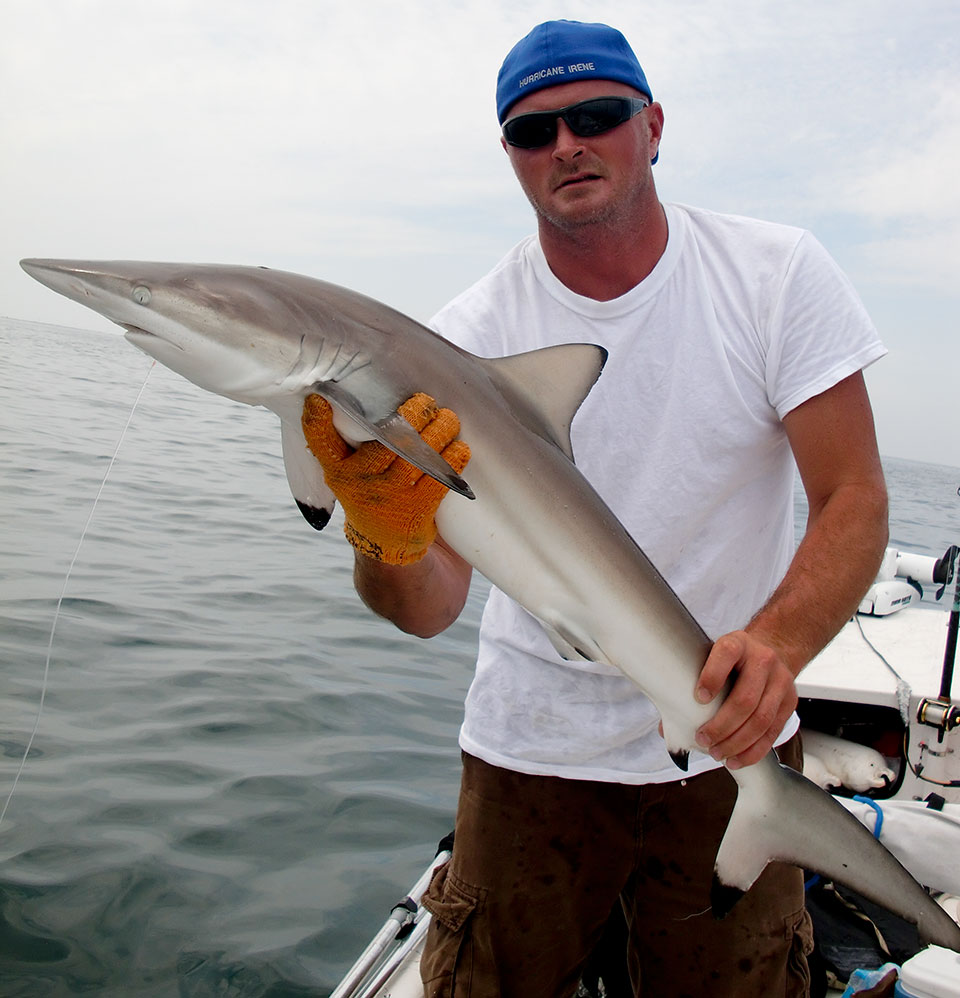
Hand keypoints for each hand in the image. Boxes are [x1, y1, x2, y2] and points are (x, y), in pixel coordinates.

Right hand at [301, 393, 469, 565]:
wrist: (386, 547)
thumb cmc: (371, 494)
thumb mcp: (348, 474)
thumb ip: (348, 443)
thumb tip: (361, 395)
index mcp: (338, 471)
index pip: (321, 442)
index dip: (316, 420)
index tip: (320, 399)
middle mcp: (359, 483)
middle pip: (387, 438)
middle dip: (413, 413)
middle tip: (426, 401)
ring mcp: (389, 497)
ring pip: (418, 454)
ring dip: (439, 431)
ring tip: (448, 418)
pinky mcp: (416, 511)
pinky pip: (439, 478)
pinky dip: (453, 459)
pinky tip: (459, 447)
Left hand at [693, 630, 797, 769]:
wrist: (768, 652)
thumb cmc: (730, 661)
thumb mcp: (710, 658)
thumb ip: (690, 684)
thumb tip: (666, 729)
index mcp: (737, 643)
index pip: (726, 654)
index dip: (712, 677)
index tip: (699, 698)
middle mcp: (762, 659)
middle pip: (745, 698)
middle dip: (722, 725)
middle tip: (703, 739)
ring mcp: (780, 680)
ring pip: (761, 718)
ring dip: (737, 742)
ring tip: (717, 753)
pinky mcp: (790, 701)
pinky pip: (773, 731)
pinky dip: (753, 750)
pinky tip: (737, 759)